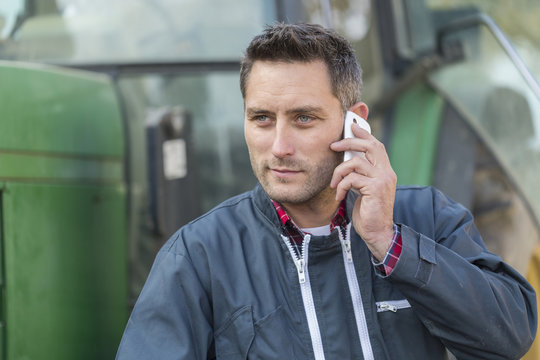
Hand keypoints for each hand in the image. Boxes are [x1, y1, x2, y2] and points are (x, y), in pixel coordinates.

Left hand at [330, 123, 396, 260]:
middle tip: (333, 145)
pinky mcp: (375, 189)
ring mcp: (383, 180)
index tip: (351, 126)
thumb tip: (346, 160)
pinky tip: (339, 195)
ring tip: (334, 184)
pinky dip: (341, 186)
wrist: (377, 232)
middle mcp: (387, 172)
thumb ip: (359, 174)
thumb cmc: (368, 211)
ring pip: (355, 162)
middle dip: (349, 142)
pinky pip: (352, 178)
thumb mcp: (363, 188)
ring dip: (339, 172)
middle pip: (370, 146)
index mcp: (385, 170)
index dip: (364, 134)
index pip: (376, 145)